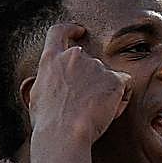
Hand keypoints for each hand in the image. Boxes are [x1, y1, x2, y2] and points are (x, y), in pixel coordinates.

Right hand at [27, 23, 130, 142]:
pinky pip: (124, 85)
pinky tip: (110, 111)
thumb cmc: (48, 122)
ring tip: (93, 113)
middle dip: (91, 79)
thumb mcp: (37, 95)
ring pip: (106, 76)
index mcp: (51, 60)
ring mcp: (95, 66)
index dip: (70, 29)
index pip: (59, 32)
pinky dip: (121, 96)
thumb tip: (54, 81)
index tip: (79, 30)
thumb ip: (49, 80)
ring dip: (104, 90)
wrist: (64, 133)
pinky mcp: (114, 79)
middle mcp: (74, 57)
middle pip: (88, 62)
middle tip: (85, 104)